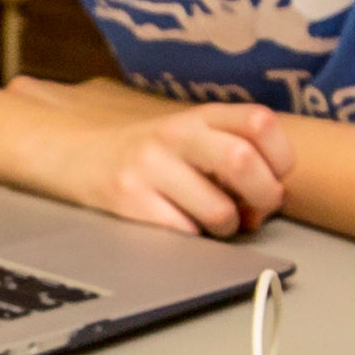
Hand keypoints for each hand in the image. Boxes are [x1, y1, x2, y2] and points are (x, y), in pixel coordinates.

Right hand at [37, 79, 289, 235]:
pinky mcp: (127, 200)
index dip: (281, 156)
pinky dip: (195, 240)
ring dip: (228, 228)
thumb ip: (230, 148)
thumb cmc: (146, 152)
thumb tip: (271, 194)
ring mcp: (149, 166)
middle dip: (264, 197)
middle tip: (257, 211)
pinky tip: (185, 228)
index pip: (261, 121)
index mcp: (198, 115)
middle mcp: (175, 134)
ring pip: (218, 209)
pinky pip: (183, 232)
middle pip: (243, 160)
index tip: (276, 176)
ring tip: (217, 223)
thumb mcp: (189, 134)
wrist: (72, 152)